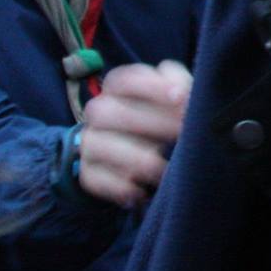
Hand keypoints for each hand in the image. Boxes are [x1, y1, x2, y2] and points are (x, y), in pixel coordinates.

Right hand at [76, 60, 191, 208]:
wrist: (134, 149)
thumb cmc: (159, 114)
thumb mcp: (171, 96)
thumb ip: (179, 86)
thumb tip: (182, 96)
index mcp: (117, 86)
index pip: (125, 79)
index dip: (152, 87)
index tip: (181, 96)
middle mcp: (98, 110)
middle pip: (108, 111)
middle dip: (149, 122)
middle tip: (181, 132)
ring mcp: (89, 141)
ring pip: (98, 145)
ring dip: (133, 157)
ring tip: (161, 167)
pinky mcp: (87, 172)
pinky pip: (94, 179)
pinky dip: (118, 186)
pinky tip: (141, 191)